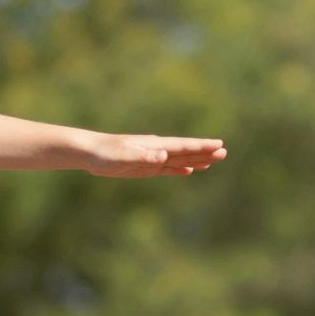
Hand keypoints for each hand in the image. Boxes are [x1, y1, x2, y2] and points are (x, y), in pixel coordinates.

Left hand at [86, 134, 227, 176]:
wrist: (90, 153)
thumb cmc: (105, 153)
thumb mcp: (124, 156)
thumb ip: (144, 156)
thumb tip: (164, 156)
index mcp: (155, 146)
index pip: (183, 146)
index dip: (201, 146)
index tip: (219, 145)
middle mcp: (156, 150)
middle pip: (185, 152)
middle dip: (204, 153)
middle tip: (224, 153)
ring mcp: (151, 158)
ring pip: (179, 160)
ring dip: (196, 160)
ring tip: (213, 161)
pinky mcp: (144, 168)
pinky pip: (166, 169)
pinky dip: (178, 169)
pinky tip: (189, 170)